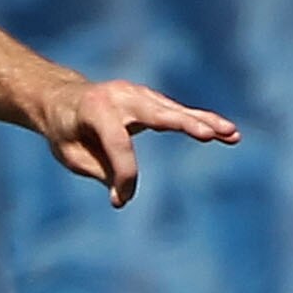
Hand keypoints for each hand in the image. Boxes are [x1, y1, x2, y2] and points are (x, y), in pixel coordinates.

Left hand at [34, 76, 239, 205]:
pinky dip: (203, 122)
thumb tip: (122, 198)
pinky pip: (179, 112)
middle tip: (207, 134)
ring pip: (175, 111)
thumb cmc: (65, 131)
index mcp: (94, 109)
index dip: (124, 173)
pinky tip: (228, 133)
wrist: (61, 99)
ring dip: (205, 123)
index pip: (117, 144)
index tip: (121, 198)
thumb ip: (100, 171)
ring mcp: (138, 94)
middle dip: (184, 124)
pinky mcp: (151, 100)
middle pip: (156, 113)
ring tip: (232, 134)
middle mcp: (120, 96)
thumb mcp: (71, 155)